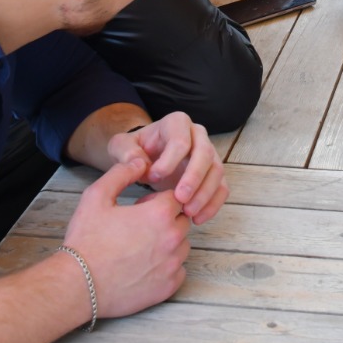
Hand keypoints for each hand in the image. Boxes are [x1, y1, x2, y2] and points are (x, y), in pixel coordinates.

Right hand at [60, 169, 189, 318]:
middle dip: (165, 221)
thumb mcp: (96, 196)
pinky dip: (166, 267)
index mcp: (159, 214)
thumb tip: (141, 162)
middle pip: (182, 220)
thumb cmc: (86, 241)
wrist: (78, 285)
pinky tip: (143, 267)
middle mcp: (173, 238)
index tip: (139, 209)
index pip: (176, 197)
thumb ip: (122, 173)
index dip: (157, 201)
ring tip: (140, 248)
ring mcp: (173, 264)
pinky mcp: (169, 286)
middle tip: (138, 229)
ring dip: (168, 243)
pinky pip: (179, 271)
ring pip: (182, 245)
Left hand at [105, 111, 227, 224]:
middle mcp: (198, 135)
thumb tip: (140, 163)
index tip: (152, 178)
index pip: (180, 140)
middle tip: (180, 199)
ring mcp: (209, 153)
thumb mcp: (121, 146)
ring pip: (217, 171)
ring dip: (205, 194)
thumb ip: (125, 151)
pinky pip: (222, 188)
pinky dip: (213, 204)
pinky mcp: (213, 173)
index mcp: (176, 123)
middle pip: (205, 154)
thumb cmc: (135, 151)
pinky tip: (198, 219)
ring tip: (188, 213)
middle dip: (194, 178)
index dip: (169, 161)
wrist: (145, 158)